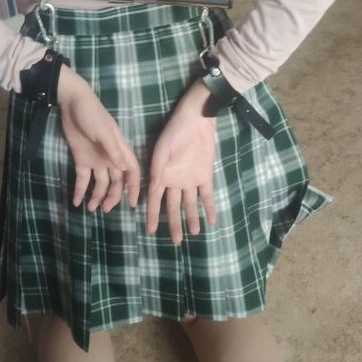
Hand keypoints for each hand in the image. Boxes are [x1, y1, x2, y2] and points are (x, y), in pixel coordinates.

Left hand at [57, 65, 140, 212]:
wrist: (71, 102)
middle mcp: (109, 158)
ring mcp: (95, 159)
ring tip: (90, 209)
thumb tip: (125, 169)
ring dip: (97, 196)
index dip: (134, 187)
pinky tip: (76, 201)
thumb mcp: (103, 131)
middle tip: (105, 209)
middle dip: (112, 197)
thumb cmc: (92, 114)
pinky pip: (82, 179)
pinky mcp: (81, 159)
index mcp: (119, 150)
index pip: (132, 172)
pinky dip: (79, 190)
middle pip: (115, 182)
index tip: (133, 204)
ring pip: (99, 183)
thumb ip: (113, 150)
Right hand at [146, 78, 217, 244]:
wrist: (196, 120)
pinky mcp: (205, 175)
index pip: (154, 200)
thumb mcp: (162, 150)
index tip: (150, 231)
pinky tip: (211, 221)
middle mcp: (174, 181)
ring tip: (193, 233)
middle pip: (173, 206)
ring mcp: (190, 179)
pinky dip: (209, 207)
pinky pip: (206, 195)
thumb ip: (157, 170)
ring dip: (191, 218)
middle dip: (173, 223)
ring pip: (189, 204)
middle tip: (175, 241)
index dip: (152, 215)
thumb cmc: (174, 132)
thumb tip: (152, 190)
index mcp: (161, 175)